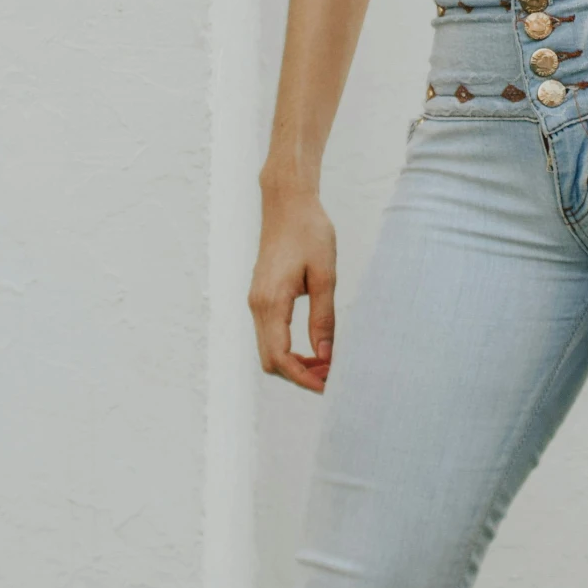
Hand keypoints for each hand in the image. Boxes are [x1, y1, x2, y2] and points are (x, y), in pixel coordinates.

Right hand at [249, 180, 337, 391]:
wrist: (287, 202)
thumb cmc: (310, 232)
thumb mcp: (325, 275)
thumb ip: (323, 318)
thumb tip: (326, 355)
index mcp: (271, 301)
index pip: (281, 357)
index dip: (304, 378)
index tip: (330, 385)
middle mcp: (256, 305)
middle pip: (270, 361)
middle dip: (299, 376)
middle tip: (332, 377)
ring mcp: (256, 302)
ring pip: (269, 350)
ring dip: (294, 364)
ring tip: (327, 364)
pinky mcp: (261, 297)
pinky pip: (270, 335)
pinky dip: (289, 349)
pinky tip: (314, 347)